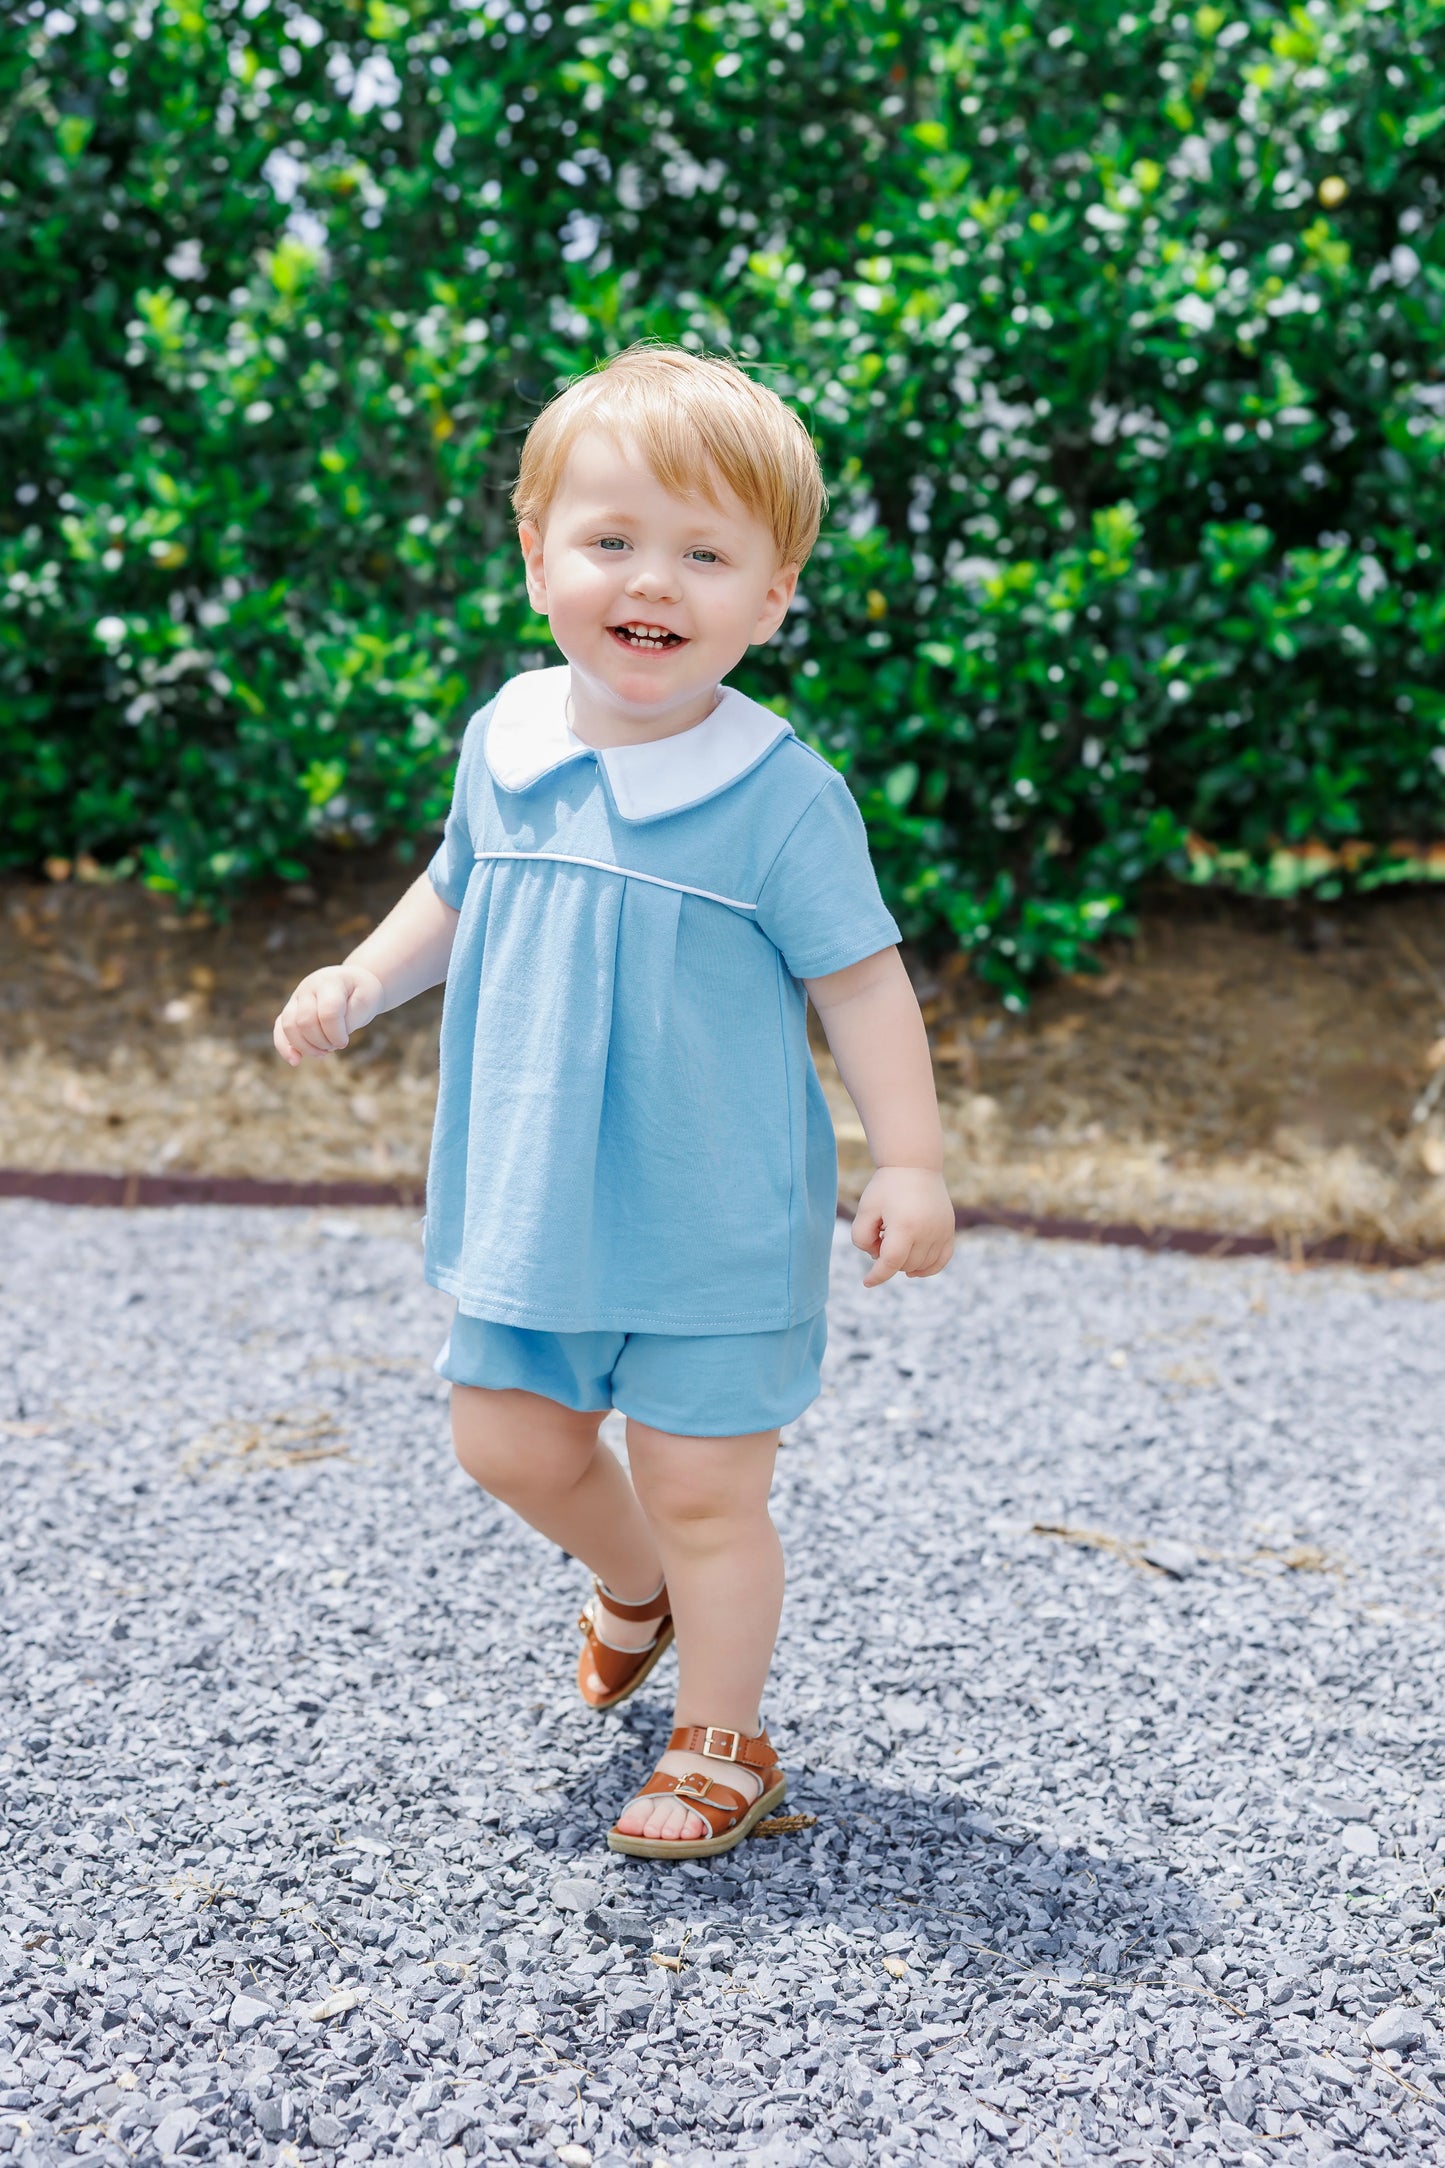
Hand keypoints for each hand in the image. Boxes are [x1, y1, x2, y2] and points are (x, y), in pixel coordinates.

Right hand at [272, 963, 383, 1066]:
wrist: (352, 983)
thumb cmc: (362, 992)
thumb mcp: (368, 1000)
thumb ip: (353, 1017)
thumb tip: (334, 1036)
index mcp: (330, 982)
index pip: (329, 1012)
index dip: (336, 1033)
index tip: (344, 1043)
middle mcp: (308, 988)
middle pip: (306, 1020)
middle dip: (322, 1041)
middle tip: (336, 1046)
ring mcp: (296, 998)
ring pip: (288, 1026)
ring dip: (306, 1047)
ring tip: (323, 1052)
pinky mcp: (289, 1011)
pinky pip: (279, 1029)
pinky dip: (284, 1047)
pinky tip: (296, 1061)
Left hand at [852, 1166, 954, 1286]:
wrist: (915, 1166)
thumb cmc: (886, 1187)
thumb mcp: (865, 1209)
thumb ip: (861, 1237)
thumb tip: (877, 1257)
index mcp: (904, 1226)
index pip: (891, 1263)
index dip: (877, 1275)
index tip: (866, 1282)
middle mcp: (927, 1232)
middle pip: (905, 1265)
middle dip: (888, 1258)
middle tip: (880, 1235)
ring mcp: (941, 1232)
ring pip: (922, 1265)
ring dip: (904, 1261)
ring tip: (895, 1238)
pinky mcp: (949, 1230)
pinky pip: (942, 1260)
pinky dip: (928, 1268)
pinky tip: (913, 1269)